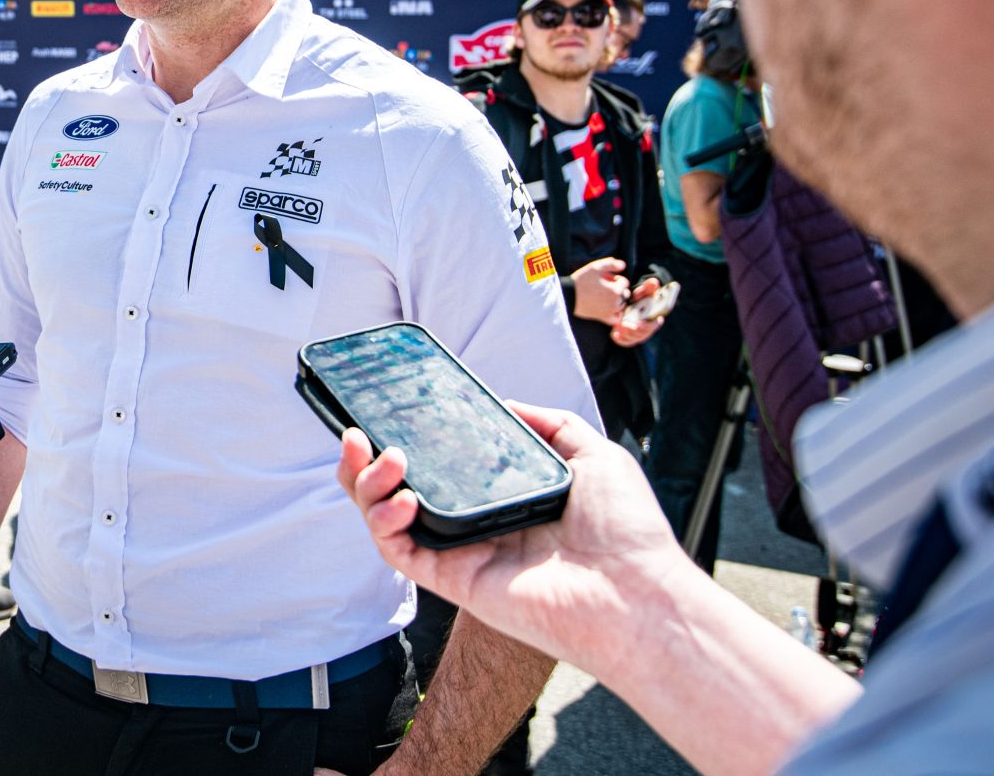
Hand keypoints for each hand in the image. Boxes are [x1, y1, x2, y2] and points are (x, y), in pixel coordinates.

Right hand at [335, 404, 700, 674]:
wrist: (638, 591)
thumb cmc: (626, 530)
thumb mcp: (591, 453)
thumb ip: (547, 423)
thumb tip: (504, 402)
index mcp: (497, 497)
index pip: (433, 467)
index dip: (401, 440)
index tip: (383, 412)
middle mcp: (471, 524)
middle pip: (392, 494)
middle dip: (361, 464)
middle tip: (355, 433)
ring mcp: (459, 553)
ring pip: (384, 520)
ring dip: (366, 485)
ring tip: (383, 456)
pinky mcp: (454, 580)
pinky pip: (400, 552)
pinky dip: (386, 522)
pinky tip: (403, 497)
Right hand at [570, 256, 630, 323]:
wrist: (567, 296)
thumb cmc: (581, 281)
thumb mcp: (595, 267)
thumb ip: (611, 264)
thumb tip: (623, 265)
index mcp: (616, 290)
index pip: (624, 282)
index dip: (616, 278)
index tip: (606, 277)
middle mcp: (616, 302)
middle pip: (625, 294)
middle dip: (618, 288)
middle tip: (605, 286)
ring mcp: (610, 311)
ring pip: (621, 305)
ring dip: (617, 299)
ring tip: (604, 295)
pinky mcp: (603, 318)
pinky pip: (616, 319)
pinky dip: (616, 314)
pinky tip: (609, 308)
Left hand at [611, 277, 663, 347]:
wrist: (628, 305)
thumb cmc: (638, 298)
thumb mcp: (642, 292)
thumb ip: (648, 288)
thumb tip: (654, 282)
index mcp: (651, 319)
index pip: (655, 325)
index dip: (653, 324)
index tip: (649, 321)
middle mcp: (645, 328)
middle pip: (644, 334)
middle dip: (637, 330)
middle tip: (629, 325)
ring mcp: (636, 334)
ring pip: (634, 339)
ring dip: (627, 334)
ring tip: (620, 326)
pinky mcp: (627, 337)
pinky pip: (624, 342)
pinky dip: (620, 340)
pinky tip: (614, 334)